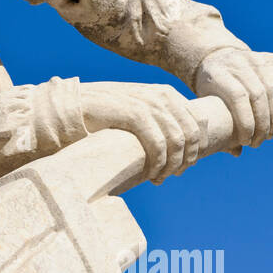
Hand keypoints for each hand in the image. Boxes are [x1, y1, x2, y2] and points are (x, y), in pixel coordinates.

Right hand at [80, 82, 207, 184]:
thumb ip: (157, 119)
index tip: (185, 166)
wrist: (74, 107)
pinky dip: (158, 164)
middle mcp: (162, 96)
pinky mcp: (134, 114)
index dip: (196, 148)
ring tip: (159, 178)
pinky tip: (150, 174)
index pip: (198, 122)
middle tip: (173, 175)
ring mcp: (149, 103)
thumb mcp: (137, 110)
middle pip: (191, 134)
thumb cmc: (105, 113)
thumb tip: (179, 142)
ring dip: (171, 165)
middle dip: (186, 159)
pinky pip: (158, 145)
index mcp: (166, 94)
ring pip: (177, 141)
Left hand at [193, 47, 272, 149]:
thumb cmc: (212, 89)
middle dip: (262, 124)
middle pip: (259, 95)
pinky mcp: (272, 59)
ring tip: (269, 134)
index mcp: (218, 73)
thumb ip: (219, 127)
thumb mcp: (207, 105)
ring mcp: (257, 58)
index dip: (246, 122)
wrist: (218, 59)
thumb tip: (237, 153)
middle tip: (259, 142)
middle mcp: (238, 62)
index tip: (246, 140)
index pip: (238, 97)